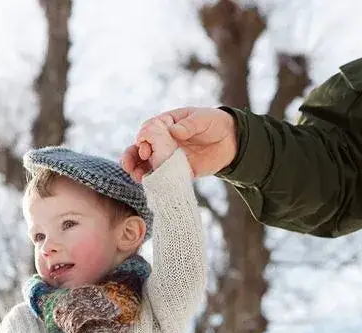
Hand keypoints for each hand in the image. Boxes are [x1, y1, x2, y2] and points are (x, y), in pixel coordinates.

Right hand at [122, 107, 236, 181]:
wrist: (232, 142)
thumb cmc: (215, 123)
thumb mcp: (203, 118)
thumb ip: (189, 124)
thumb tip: (174, 131)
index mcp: (167, 123)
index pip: (148, 130)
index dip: (143, 139)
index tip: (144, 147)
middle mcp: (164, 140)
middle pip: (141, 148)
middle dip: (132, 156)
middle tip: (130, 166)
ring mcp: (169, 157)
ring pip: (147, 164)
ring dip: (138, 170)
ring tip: (137, 177)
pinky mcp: (177, 171)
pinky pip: (162, 177)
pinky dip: (155, 181)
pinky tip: (150, 185)